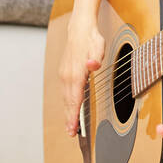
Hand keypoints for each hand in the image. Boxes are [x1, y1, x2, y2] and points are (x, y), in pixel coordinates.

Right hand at [59, 20, 104, 134]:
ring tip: (70, 126)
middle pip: (68, 102)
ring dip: (67, 113)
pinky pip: (65, 92)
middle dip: (69, 119)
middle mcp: (67, 76)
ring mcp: (64, 75)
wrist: (79, 29)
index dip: (74, 116)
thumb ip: (96, 57)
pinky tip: (70, 108)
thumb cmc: (91, 39)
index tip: (74, 129)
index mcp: (76, 73)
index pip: (75, 100)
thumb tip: (92, 65)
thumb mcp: (98, 46)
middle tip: (71, 134)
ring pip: (65, 98)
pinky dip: (67, 103)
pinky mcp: (64, 73)